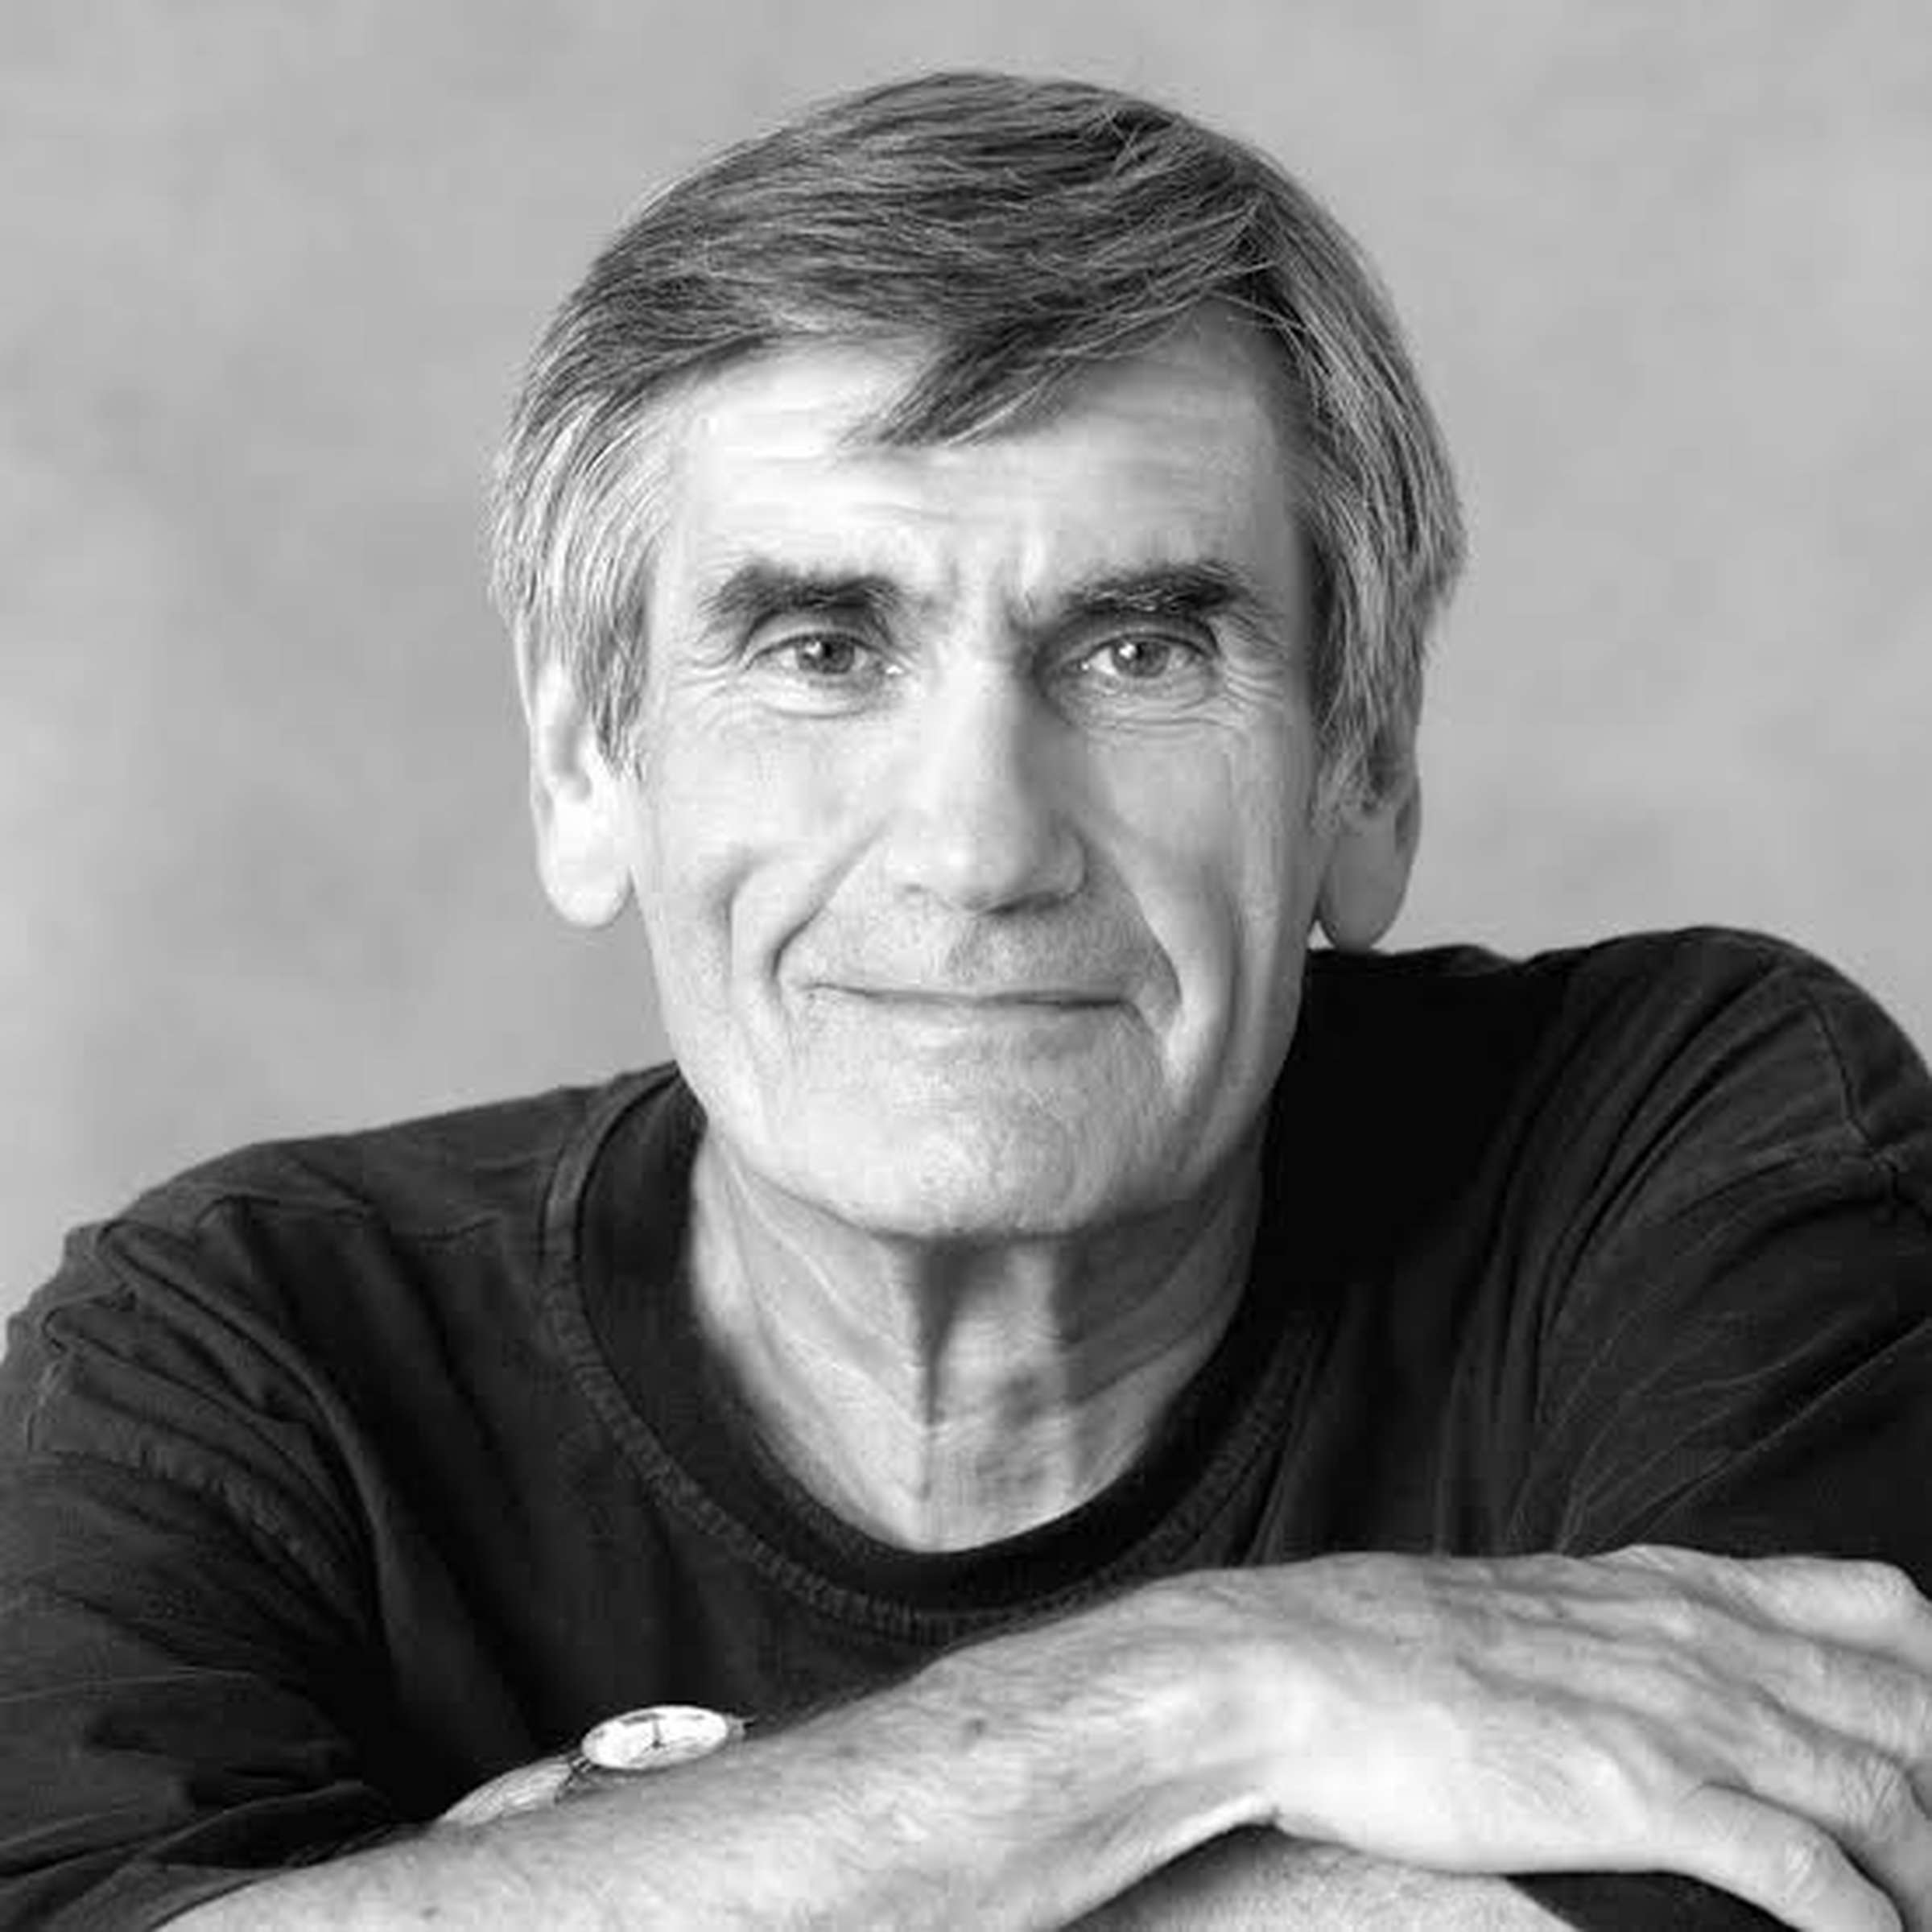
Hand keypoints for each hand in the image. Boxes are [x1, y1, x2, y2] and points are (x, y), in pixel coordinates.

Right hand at [1152, 1547, 1931, 1929]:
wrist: (1292, 1669)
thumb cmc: (1393, 1647)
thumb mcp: (1537, 1606)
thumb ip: (1625, 1627)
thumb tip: (1671, 1671)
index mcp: (1676, 1588)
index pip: (1879, 1608)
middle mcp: (1701, 1641)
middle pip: (1910, 1706)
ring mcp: (1678, 1715)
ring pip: (1886, 1792)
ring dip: (1930, 1873)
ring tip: (1926, 1918)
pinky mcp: (1639, 1794)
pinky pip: (1806, 1874)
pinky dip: (1865, 1927)